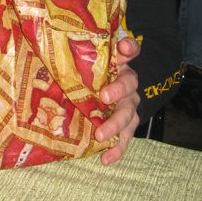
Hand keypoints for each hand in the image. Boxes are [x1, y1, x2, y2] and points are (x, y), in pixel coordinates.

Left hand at [95, 36, 140, 165]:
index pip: (130, 50)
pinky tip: (105, 158)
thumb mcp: (89, 61)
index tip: (124, 48)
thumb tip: (71, 42)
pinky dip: (117, 149)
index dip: (129, 48)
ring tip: (101, 136)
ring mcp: (129, 105)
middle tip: (103, 97)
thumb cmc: (92, 73)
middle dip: (118, 91)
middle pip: (129, 86)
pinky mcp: (126, 126)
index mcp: (120, 63)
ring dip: (116, 126)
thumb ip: (86, 52)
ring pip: (129, 116)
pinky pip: (125, 139)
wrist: (102, 93)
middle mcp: (128, 83)